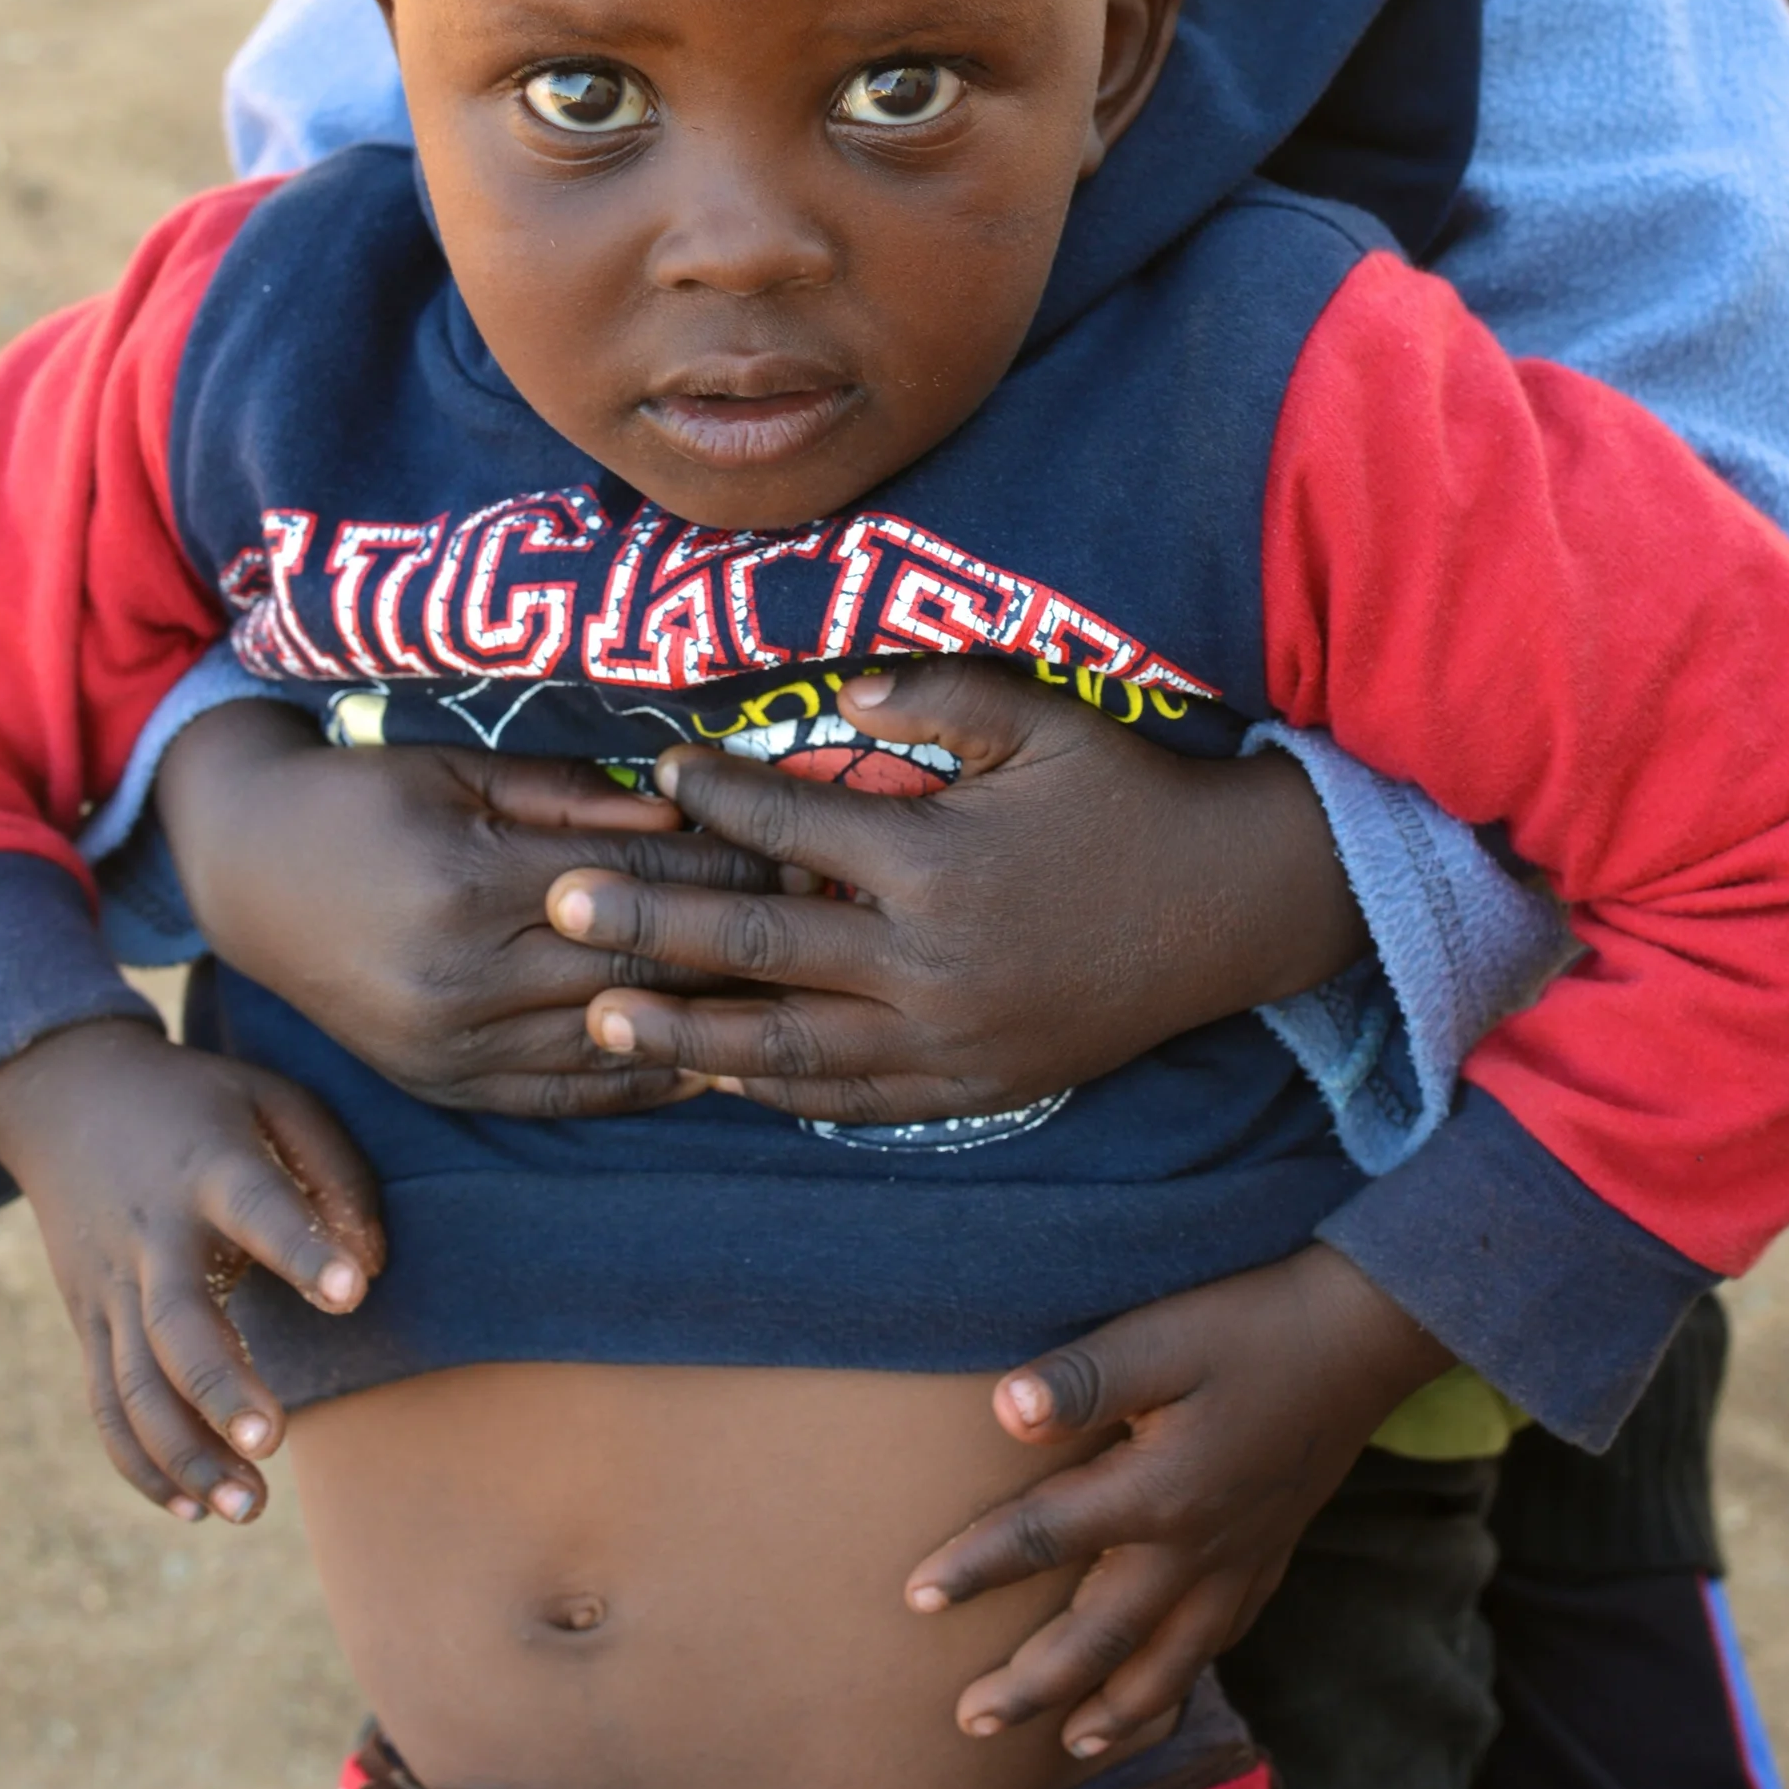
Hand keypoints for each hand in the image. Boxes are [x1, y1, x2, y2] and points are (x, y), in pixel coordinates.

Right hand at [0, 1016, 382, 1524]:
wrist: (66, 1096)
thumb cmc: (203, 1103)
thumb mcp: (276, 1099)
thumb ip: (336, 1173)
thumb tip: (369, 1268)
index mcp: (209, 1168)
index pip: (257, 1208)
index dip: (300, 1248)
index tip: (350, 1294)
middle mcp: (153, 1236)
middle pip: (176, 1325)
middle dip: (221, 1390)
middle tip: (274, 1444)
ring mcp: (110, 1287)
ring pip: (134, 1386)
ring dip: (186, 1455)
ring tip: (250, 1510)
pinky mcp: (87, 1322)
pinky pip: (106, 1404)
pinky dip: (140, 1462)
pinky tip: (191, 1508)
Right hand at [158, 700, 787, 1115]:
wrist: (247, 876)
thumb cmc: (365, 799)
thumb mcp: (461, 771)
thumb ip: (573, 798)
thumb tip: (686, 808)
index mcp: (466, 884)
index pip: (632, 883)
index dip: (724, 866)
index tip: (800, 845)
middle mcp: (458, 978)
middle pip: (636, 967)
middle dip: (737, 941)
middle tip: (823, 917)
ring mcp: (449, 1046)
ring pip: (613, 1040)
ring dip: (709, 1020)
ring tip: (796, 994)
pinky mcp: (444, 1086)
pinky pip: (566, 1094)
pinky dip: (644, 1080)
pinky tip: (710, 1059)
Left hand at [549, 660, 1365, 1121]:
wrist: (1231, 909)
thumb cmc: (1130, 799)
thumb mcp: (1042, 723)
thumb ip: (935, 695)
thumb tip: (836, 688)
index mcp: (936, 860)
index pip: (793, 824)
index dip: (717, 796)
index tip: (655, 772)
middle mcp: (929, 961)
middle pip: (758, 946)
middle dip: (648, 927)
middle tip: (556, 910)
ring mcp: (946, 1038)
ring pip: (786, 1048)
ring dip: (686, 1033)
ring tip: (597, 1021)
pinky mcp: (970, 1086)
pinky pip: (849, 1099)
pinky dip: (773, 1089)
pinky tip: (712, 1076)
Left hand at [902, 1246, 1448, 1759]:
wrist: (1364, 1334)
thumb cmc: (1252, 1325)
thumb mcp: (1163, 1334)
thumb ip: (1084, 1379)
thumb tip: (1003, 1411)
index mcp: (1158, 1494)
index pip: (1045, 1541)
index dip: (975, 1568)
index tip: (914, 1598)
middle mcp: (1197, 1549)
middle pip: (1101, 1637)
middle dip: (1032, 1684)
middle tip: (970, 1722)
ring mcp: (1241, 1561)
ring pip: (1168, 1661)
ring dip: (1114, 1710)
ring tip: (1070, 1746)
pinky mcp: (1272, 1555)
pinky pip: (1220, 1640)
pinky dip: (1183, 1677)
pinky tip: (1165, 1684)